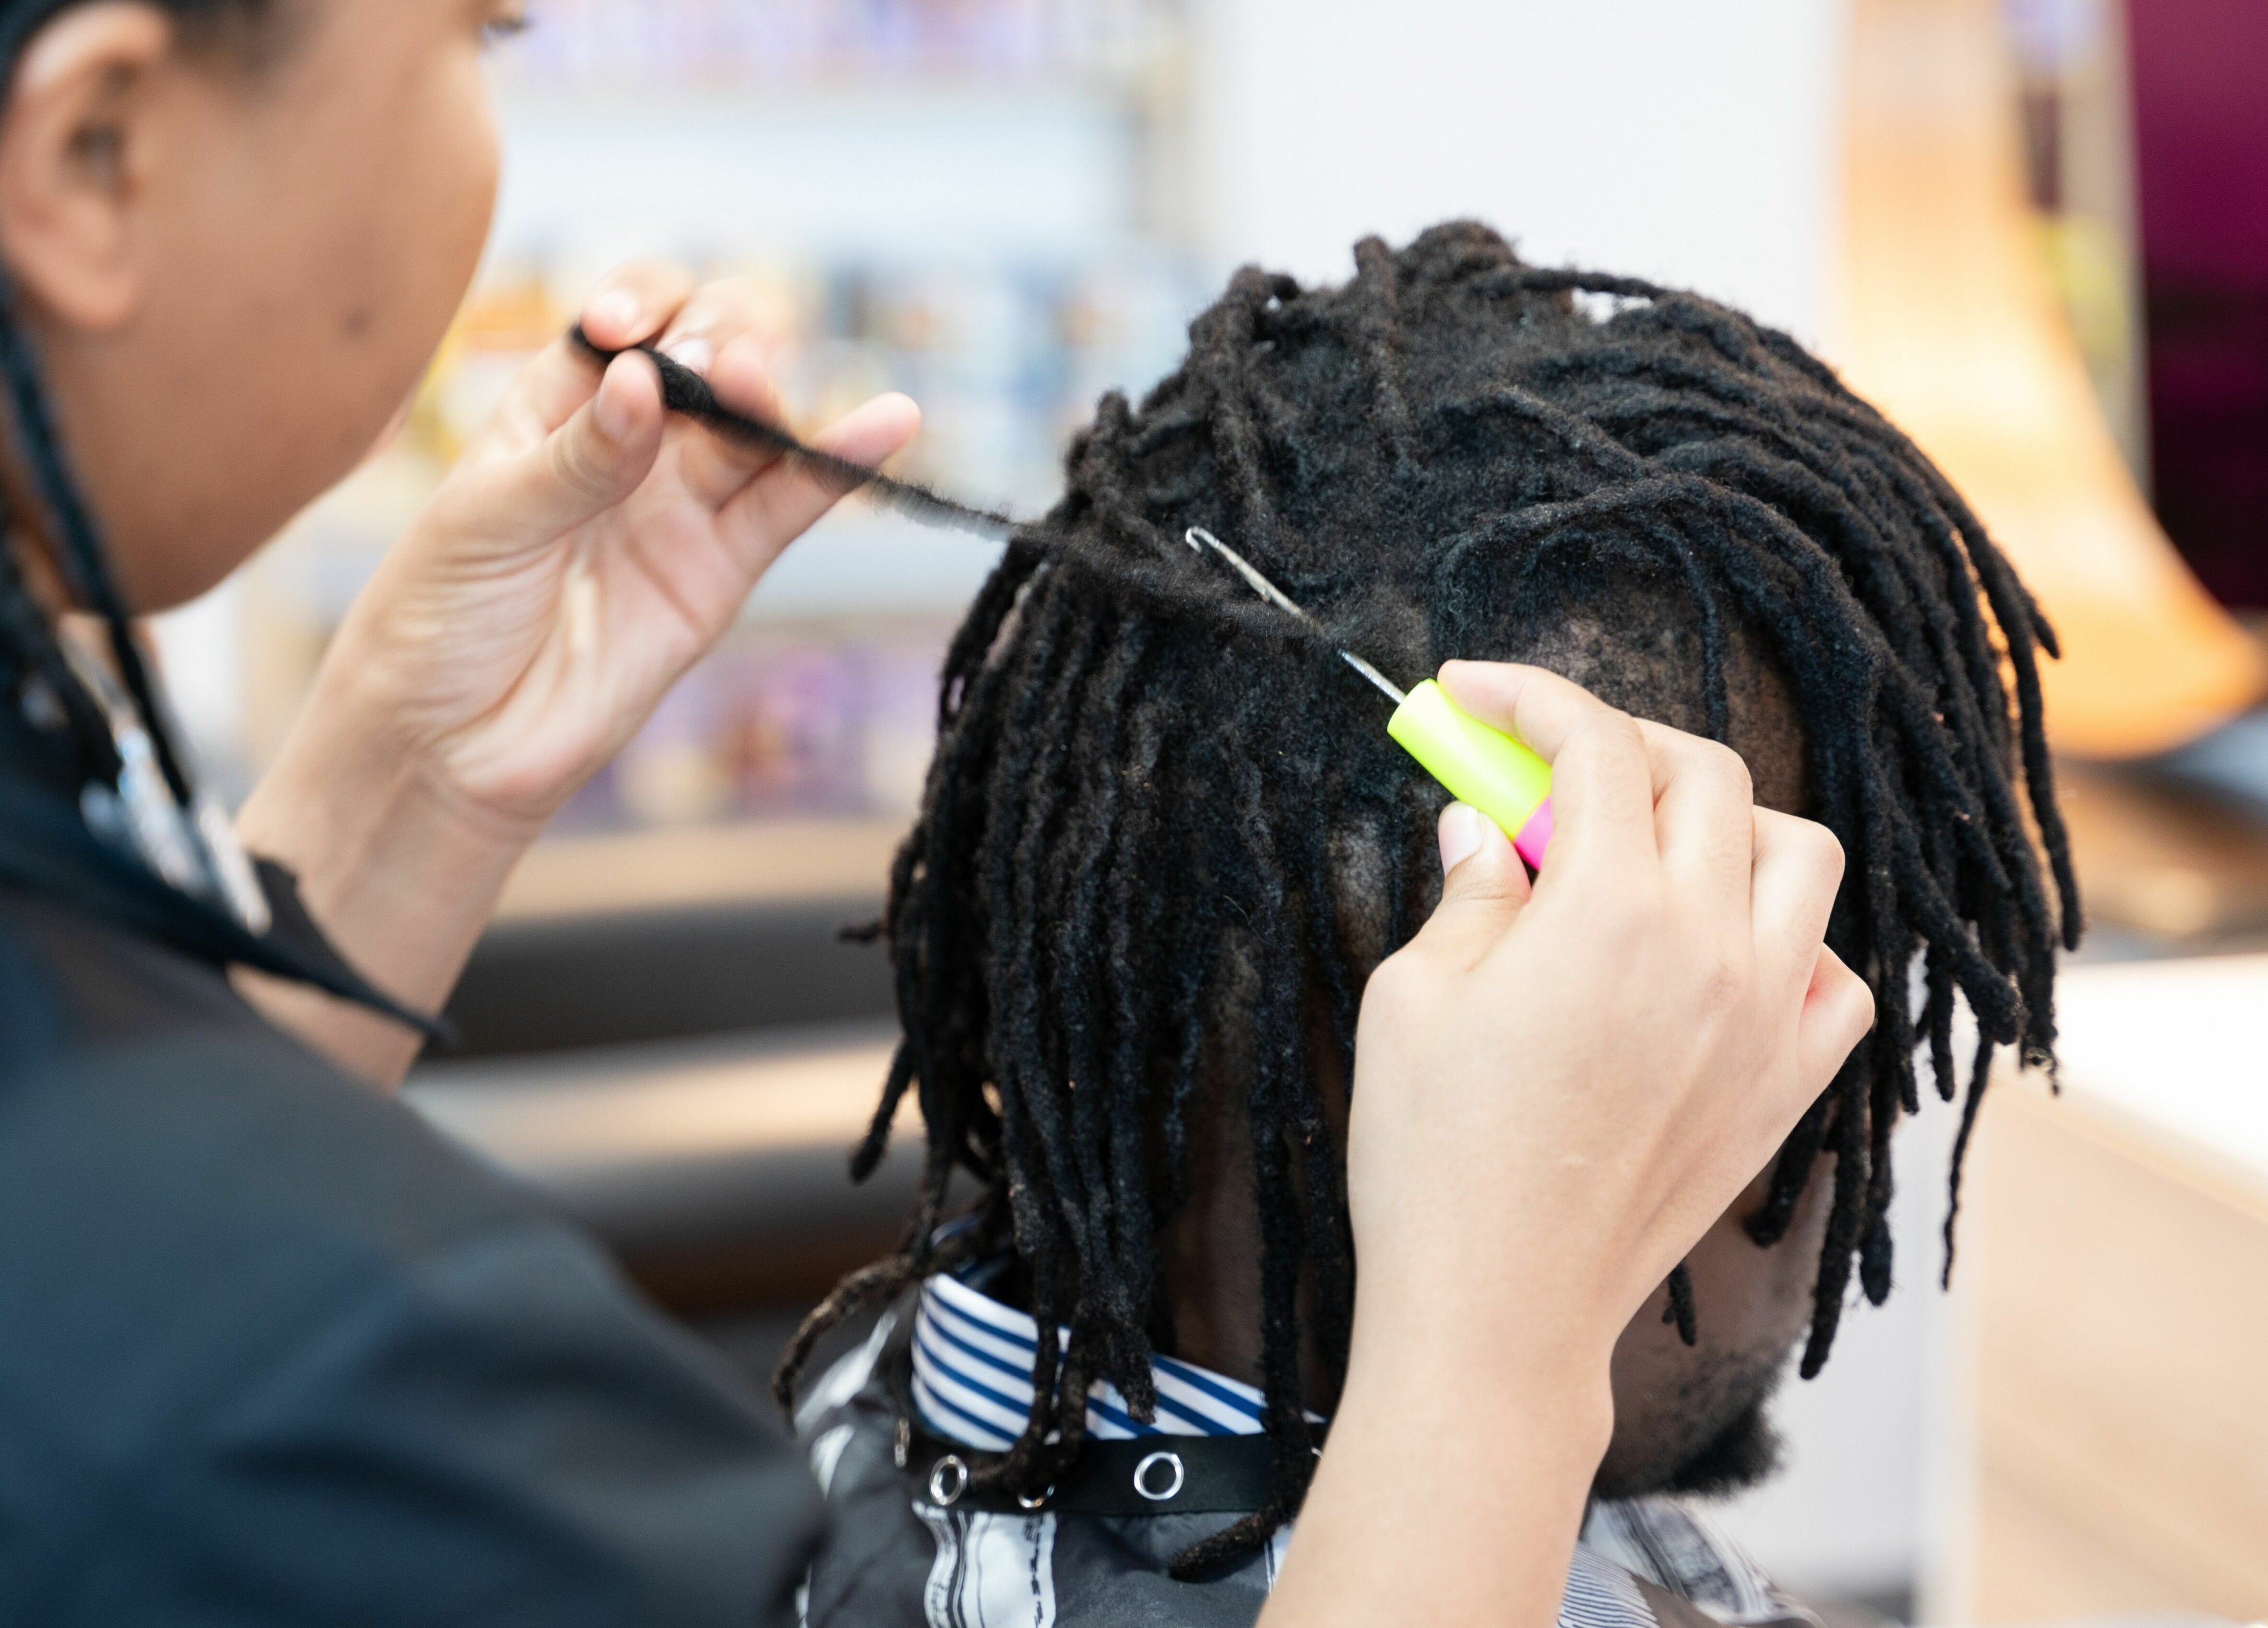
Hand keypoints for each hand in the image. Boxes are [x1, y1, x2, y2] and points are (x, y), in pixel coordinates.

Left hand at [237, 264, 916, 1083]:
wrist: (454, 746)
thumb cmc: (440, 619)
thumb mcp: (486, 521)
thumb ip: (578, 456)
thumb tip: (646, 379)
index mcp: (556, 406)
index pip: (625, 322)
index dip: (642, 306)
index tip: (627, 331)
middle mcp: (632, 443)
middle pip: (707, 353)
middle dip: (720, 339)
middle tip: (710, 372)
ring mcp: (683, 505)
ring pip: (753, 423)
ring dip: (772, 391)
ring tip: (761, 389)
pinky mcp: (723, 570)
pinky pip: (791, 505)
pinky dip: (841, 462)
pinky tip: (888, 420)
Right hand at [1348, 659, 1869, 1370]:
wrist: (1501, 1309)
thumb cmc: (1435, 1158)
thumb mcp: (1413, 997)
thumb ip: (1468, 889)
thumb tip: (1483, 823)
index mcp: (1609, 910)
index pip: (1594, 746)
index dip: (1529, 697)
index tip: (1474, 693)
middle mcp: (1712, 945)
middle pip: (1704, 774)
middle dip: (1618, 745)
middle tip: (1543, 773)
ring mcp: (1767, 1015)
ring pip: (1796, 850)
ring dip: (1721, 821)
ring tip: (1643, 852)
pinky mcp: (1789, 1084)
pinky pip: (1833, 970)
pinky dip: (1785, 936)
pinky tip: (1714, 957)